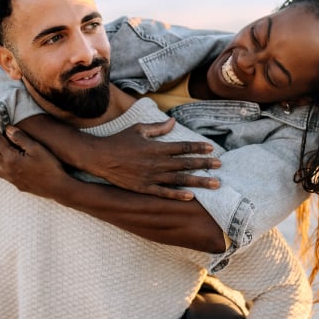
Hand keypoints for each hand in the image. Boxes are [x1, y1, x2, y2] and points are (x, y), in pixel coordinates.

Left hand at [0, 123, 69, 198]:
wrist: (57, 187)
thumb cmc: (49, 166)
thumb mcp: (36, 148)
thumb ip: (20, 137)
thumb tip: (7, 128)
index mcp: (11, 158)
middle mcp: (6, 169)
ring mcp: (10, 178)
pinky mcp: (15, 183)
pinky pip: (0, 173)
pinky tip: (5, 161)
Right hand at [86, 118, 221, 200]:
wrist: (99, 158)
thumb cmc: (119, 141)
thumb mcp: (138, 129)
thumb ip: (158, 127)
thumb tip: (173, 121)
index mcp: (156, 147)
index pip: (183, 147)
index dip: (198, 148)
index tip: (211, 148)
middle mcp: (156, 162)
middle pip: (186, 164)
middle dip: (204, 164)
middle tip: (219, 166)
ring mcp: (151, 176)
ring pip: (179, 179)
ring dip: (198, 181)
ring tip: (214, 183)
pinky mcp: (144, 188)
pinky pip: (164, 193)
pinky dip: (177, 195)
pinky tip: (191, 196)